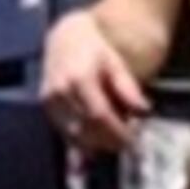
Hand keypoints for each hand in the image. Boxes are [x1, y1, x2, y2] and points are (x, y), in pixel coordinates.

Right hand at [42, 5, 149, 151]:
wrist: (65, 39)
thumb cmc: (95, 52)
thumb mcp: (116, 64)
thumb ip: (128, 89)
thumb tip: (144, 112)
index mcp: (80, 78)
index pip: (99, 115)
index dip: (117, 133)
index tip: (133, 141)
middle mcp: (60, 92)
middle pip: (86, 130)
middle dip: (109, 142)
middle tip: (127, 142)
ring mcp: (49, 101)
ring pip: (74, 137)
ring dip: (97, 146)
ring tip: (113, 141)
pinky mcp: (46, 109)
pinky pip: (64, 136)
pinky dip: (81, 146)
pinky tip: (95, 149)